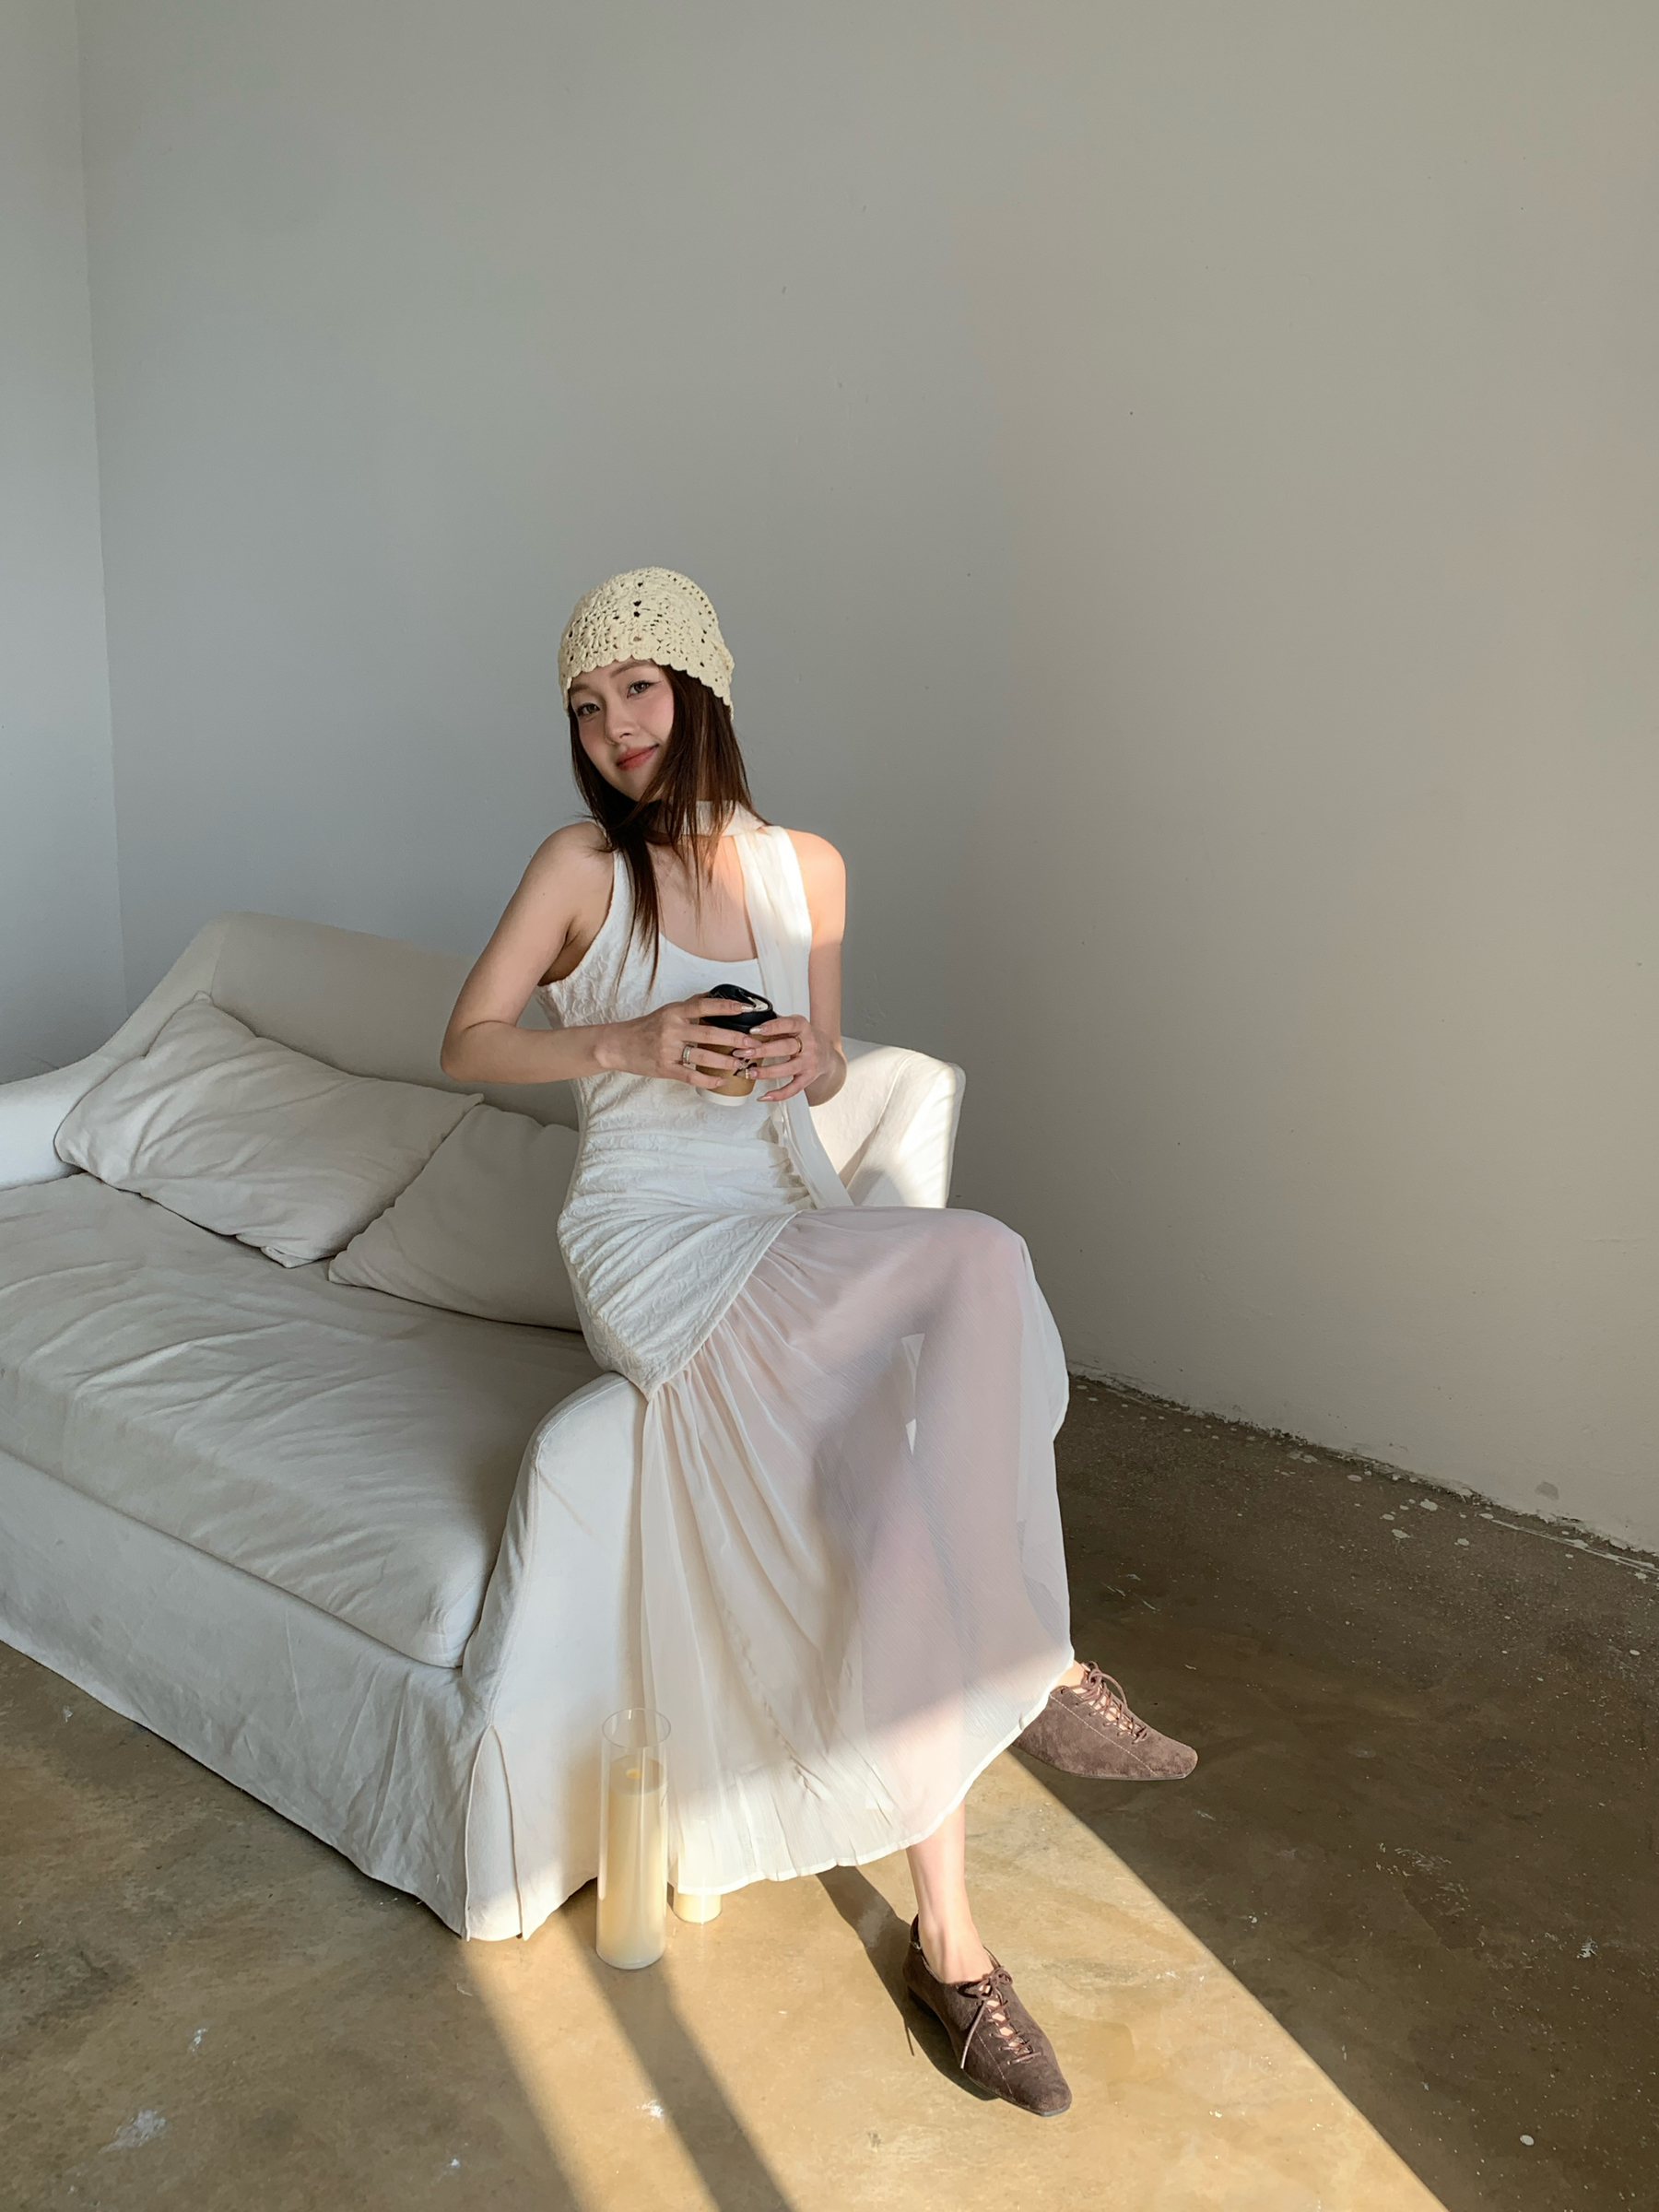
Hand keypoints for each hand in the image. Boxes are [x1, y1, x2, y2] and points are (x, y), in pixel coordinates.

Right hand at [603, 996, 748, 1088]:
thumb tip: (715, 997)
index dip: (727, 1007)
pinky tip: (721, 1080)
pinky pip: (690, 1076)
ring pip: (703, 1056)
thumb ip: (690, 1006)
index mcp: (674, 1012)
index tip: (748, 1008)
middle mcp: (671, 1029)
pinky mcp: (664, 1068)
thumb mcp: (667, 1011)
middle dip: (734, 1039)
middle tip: (753, 1043)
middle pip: (709, 1033)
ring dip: (725, 1061)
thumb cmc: (644, 1028)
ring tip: (741, 1064)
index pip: (705, 1006)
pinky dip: (708, 1080)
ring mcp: (667, 1050)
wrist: (617, 1045)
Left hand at [741, 1014, 840, 1103]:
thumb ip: (777, 1023)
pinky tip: (765, 1096)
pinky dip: (779, 1094)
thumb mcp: (794, 1024)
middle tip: (743, 1052)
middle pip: (785, 1047)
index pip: (787, 1025)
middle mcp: (809, 1044)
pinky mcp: (808, 1078)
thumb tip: (750, 1022)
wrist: (827, 1053)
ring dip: (766, 1072)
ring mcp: (809, 1062)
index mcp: (803, 1027)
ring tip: (749, 1072)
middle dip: (762, 1050)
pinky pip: (793, 1088)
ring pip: (786, 1069)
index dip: (771, 1027)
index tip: (754, 1030)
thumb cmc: (805, 1037)